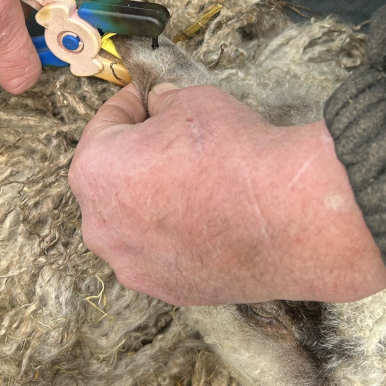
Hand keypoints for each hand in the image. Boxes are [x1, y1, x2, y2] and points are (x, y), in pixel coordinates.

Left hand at [70, 83, 385, 305]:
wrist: (289, 215)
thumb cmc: (236, 155)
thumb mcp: (192, 100)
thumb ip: (163, 102)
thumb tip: (161, 105)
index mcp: (95, 171)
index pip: (103, 126)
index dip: (130, 104)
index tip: (147, 97)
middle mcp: (101, 225)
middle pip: (110, 178)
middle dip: (136, 154)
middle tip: (170, 135)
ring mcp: (132, 263)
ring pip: (131, 220)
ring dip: (151, 198)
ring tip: (192, 178)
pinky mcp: (165, 288)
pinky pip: (158, 251)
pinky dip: (173, 233)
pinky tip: (206, 215)